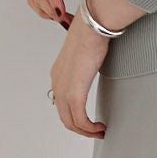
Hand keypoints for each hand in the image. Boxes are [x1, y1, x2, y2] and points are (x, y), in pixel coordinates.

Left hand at [49, 6, 109, 138]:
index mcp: (58, 73)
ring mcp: (63, 90)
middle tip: (95, 131)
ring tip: (99, 131)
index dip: (75, 114)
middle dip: (81, 128)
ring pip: (72, 122)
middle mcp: (57, 83)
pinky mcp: (74, 94)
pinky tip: (99, 126)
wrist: (92, 27)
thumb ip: (84, 63)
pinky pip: (80, 121)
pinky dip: (90, 128)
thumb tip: (94, 62)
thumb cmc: (90, 33)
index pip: (62, 103)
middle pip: (65, 117)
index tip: (88, 119)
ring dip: (86, 131)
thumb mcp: (84, 52)